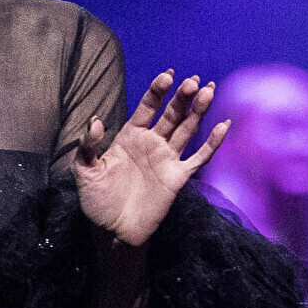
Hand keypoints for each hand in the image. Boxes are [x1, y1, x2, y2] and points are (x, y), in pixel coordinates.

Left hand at [73, 72, 229, 246]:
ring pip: (188, 129)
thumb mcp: (84, 171)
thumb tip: (95, 120)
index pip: (147, 107)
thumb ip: (88, 145)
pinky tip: (223, 125)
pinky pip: (200, 157)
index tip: (168, 76)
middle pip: (172, 114)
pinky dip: (213, 142)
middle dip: (182, 97)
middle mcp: (152, 143)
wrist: (113, 232)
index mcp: (130, 137)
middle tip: (193, 81)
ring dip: (199, 111)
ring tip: (208, 90)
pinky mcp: (179, 177)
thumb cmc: (97, 201)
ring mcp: (167, 159)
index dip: (158, 91)